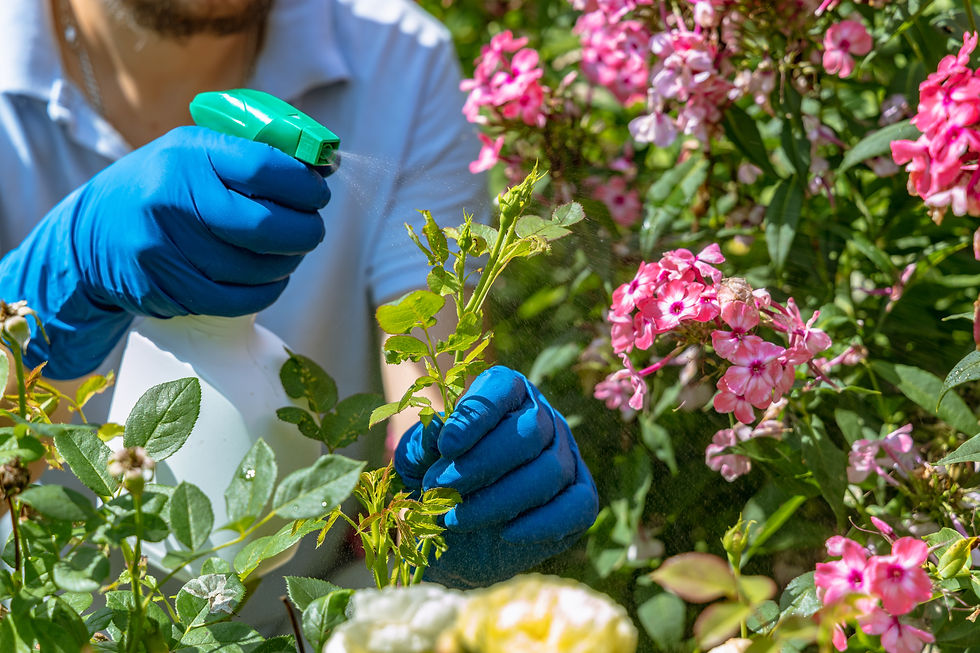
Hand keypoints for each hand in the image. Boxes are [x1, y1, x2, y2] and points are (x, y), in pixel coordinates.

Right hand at [0, 126, 329, 377]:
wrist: (92, 236)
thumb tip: (326, 164)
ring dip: (287, 263)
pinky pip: (238, 299)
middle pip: (266, 226)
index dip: (304, 185)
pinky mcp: (167, 287)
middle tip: (313, 229)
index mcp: (187, 153)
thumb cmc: (163, 188)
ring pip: (256, 267)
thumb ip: (254, 153)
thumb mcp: (195, 152)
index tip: (318, 192)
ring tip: (288, 252)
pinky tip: (271, 278)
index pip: (264, 167)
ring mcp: (166, 247)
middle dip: (305, 231)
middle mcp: (172, 198)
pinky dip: (267, 290)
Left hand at [394, 366, 598, 586]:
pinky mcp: (580, 498)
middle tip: (440, 488)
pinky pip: (578, 506)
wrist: (453, 535)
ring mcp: (566, 457)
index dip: (477, 415)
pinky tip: (506, 534)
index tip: (446, 447)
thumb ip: (422, 444)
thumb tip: (436, 430)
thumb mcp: (415, 462)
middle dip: (483, 463)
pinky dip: (543, 522)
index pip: (502, 387)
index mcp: (505, 393)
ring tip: (456, 517)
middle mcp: (542, 417)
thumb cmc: (435, 482)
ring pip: (550, 470)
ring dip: (500, 499)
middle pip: (531, 430)